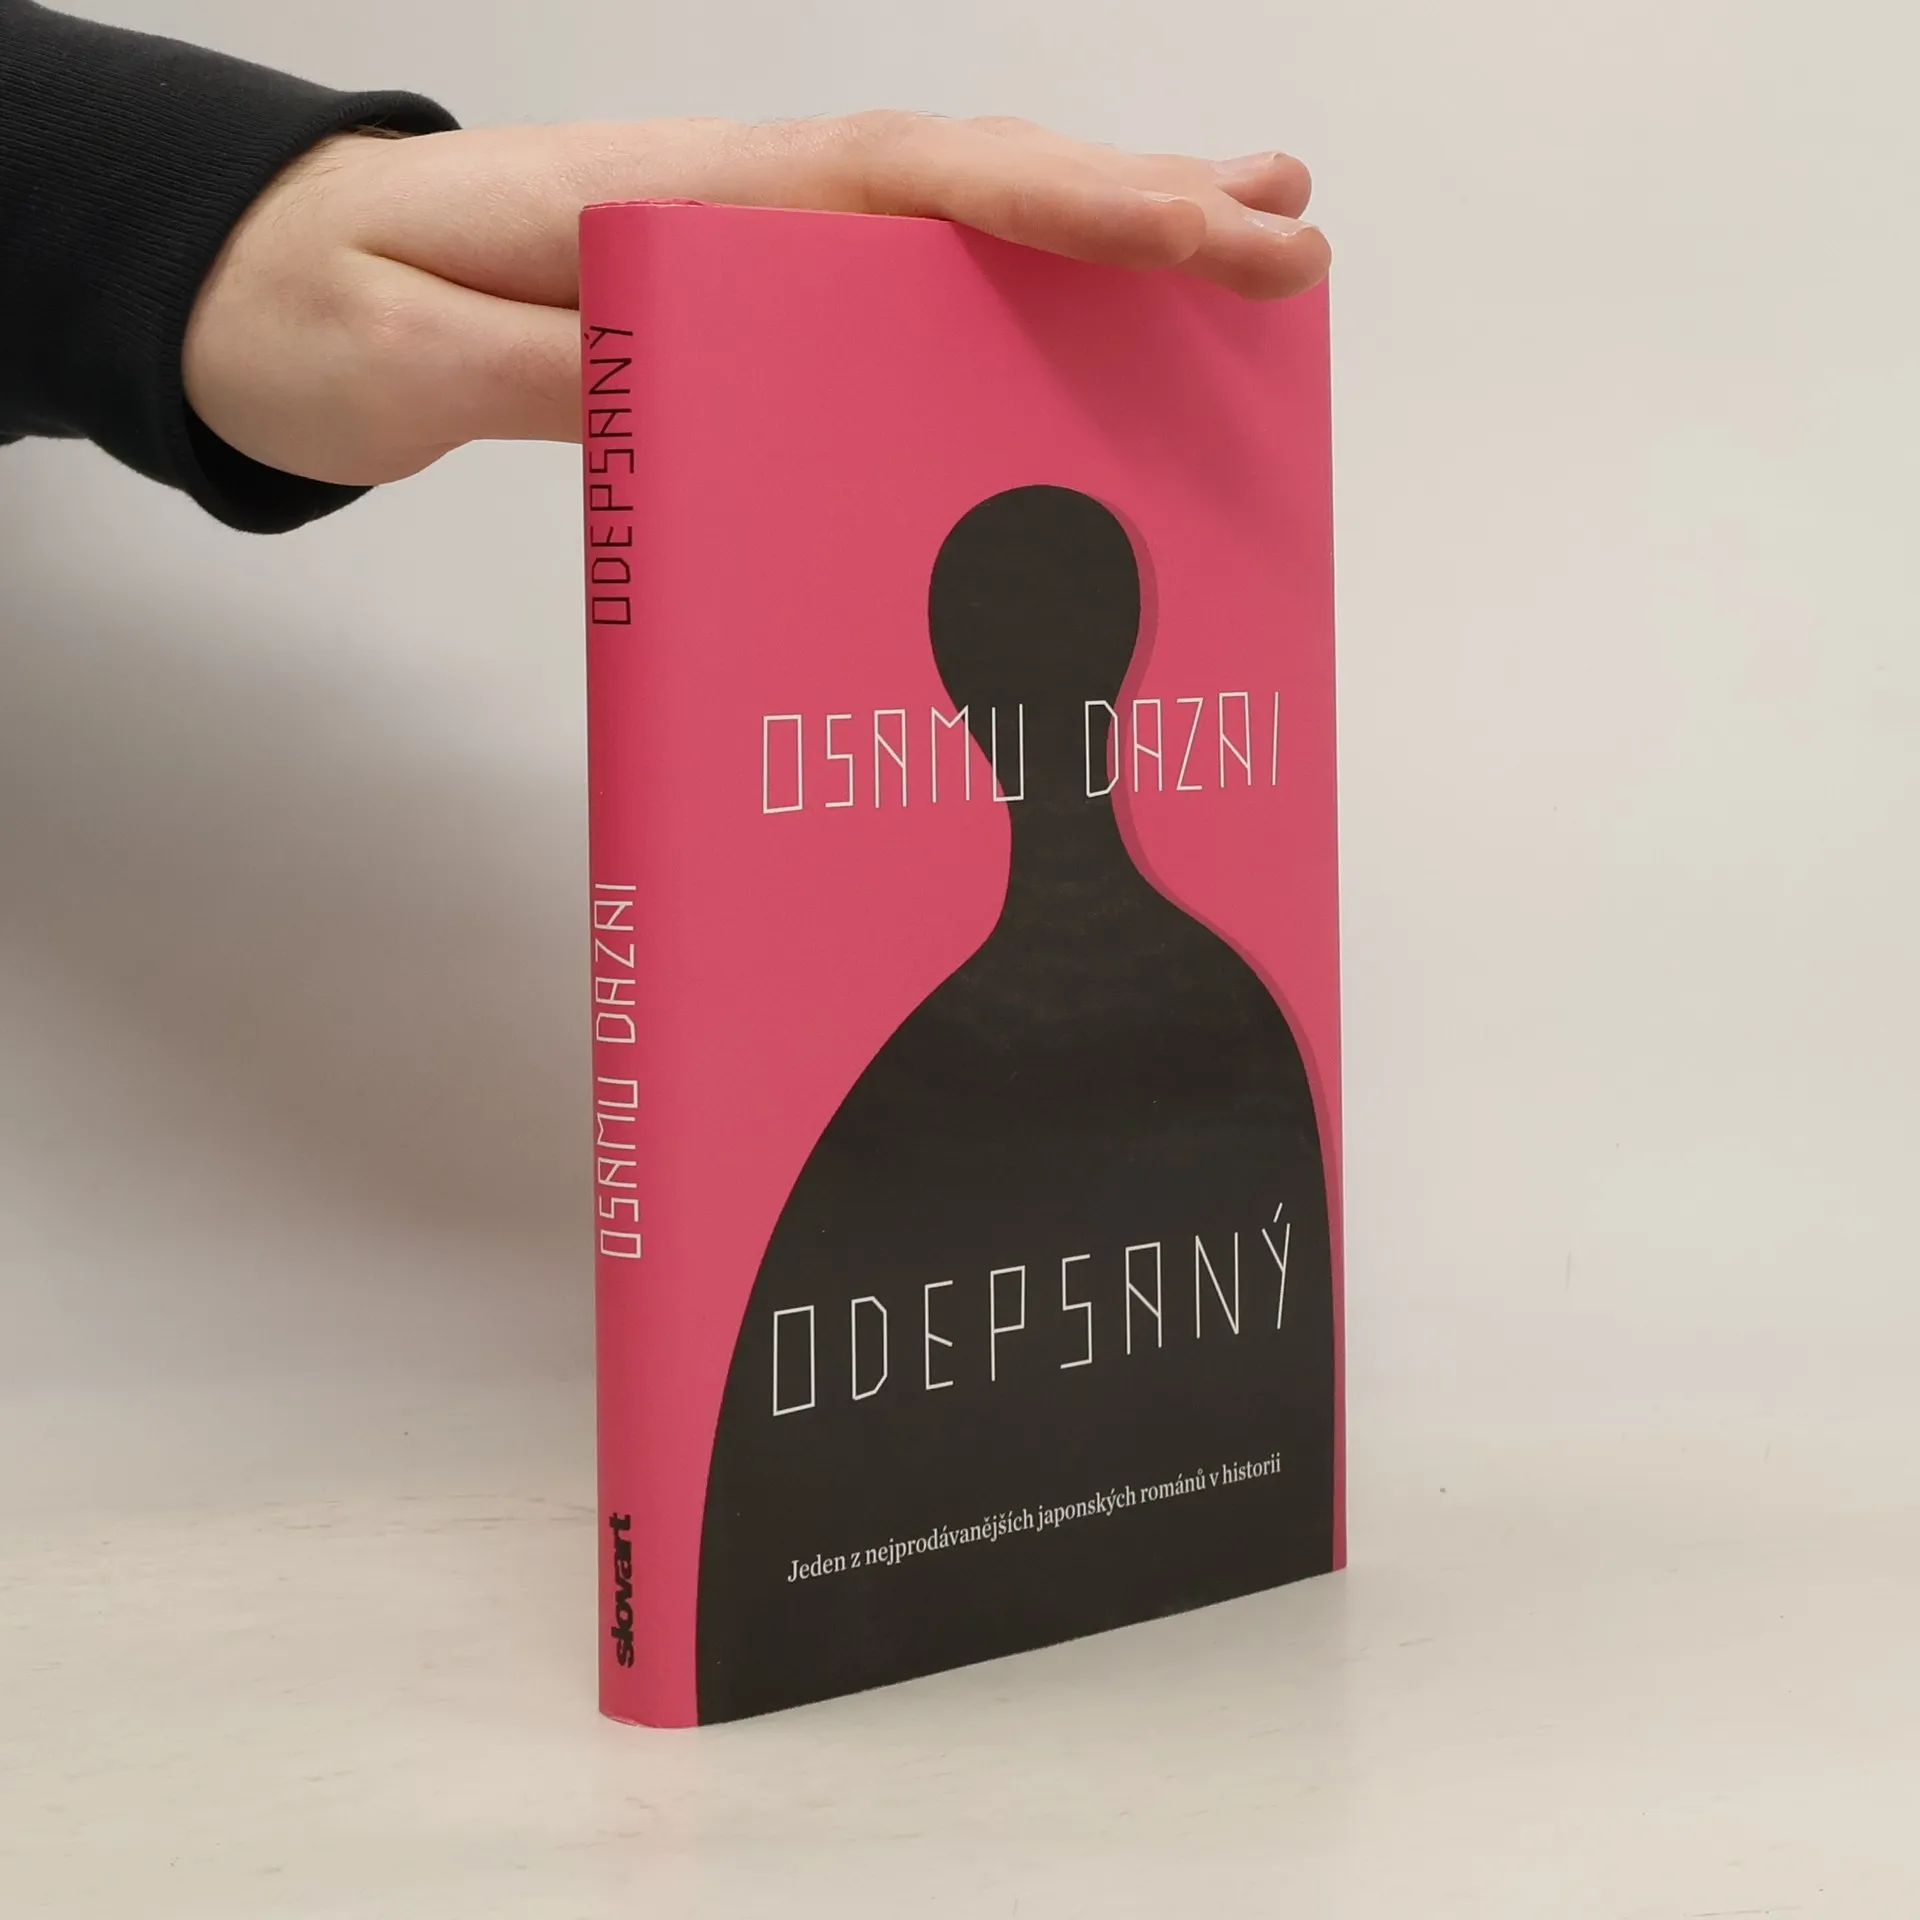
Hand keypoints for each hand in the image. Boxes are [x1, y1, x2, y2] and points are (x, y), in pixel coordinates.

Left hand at [184, 113, 1329, 487]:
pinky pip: (905, 279)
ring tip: (1240, 243)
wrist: (274, 279)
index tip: (1208, 236)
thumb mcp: (410, 352)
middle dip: (1137, 207)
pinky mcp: (748, 293)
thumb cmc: (329, 308)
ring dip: (1100, 229)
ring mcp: (753, 241)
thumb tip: (696, 386)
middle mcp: (742, 202)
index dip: (1071, 210)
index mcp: (683, 205)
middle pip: (972, 185)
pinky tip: (1080, 313)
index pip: (913, 189)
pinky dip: (1010, 281)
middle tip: (1290, 236)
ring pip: (957, 222)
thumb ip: (544, 365)